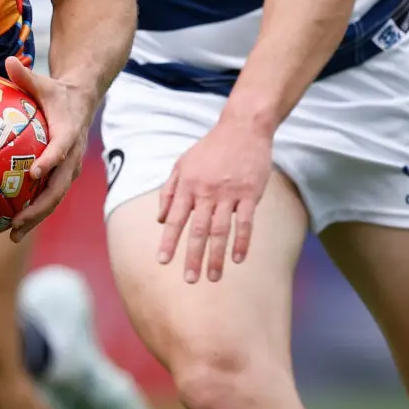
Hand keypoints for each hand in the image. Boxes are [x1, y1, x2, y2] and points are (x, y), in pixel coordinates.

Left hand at [1, 54, 93, 236]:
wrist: (83, 101)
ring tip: (12, 234)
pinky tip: (12, 224)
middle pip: (58, 186)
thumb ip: (26, 75)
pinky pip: (49, 196)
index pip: (61, 149)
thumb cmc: (57, 91)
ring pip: (55, 197)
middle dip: (39, 208)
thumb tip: (8, 60)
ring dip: (36, 217)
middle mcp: (73, 156)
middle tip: (16, 223)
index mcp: (68, 132)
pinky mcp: (64, 175)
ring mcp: (70, 168)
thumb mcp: (43, 82)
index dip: (50, 160)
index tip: (35, 172)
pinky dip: (34, 211)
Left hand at [155, 115, 273, 282]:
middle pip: (198, 230)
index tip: (162, 261)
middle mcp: (206, 192)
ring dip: (216, 256)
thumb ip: (169, 191)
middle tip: (189, 280)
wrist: (242, 128)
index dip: (169, 241)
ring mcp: (229, 194)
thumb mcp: (182, 164)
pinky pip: (246, 222)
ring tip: (213, 277)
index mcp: (188, 186)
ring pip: (221, 230)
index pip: (175, 219)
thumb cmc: (210, 147)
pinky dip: (242, 241)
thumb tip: (159, 220)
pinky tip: (239, 258)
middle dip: (192, 257)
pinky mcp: (250, 194)